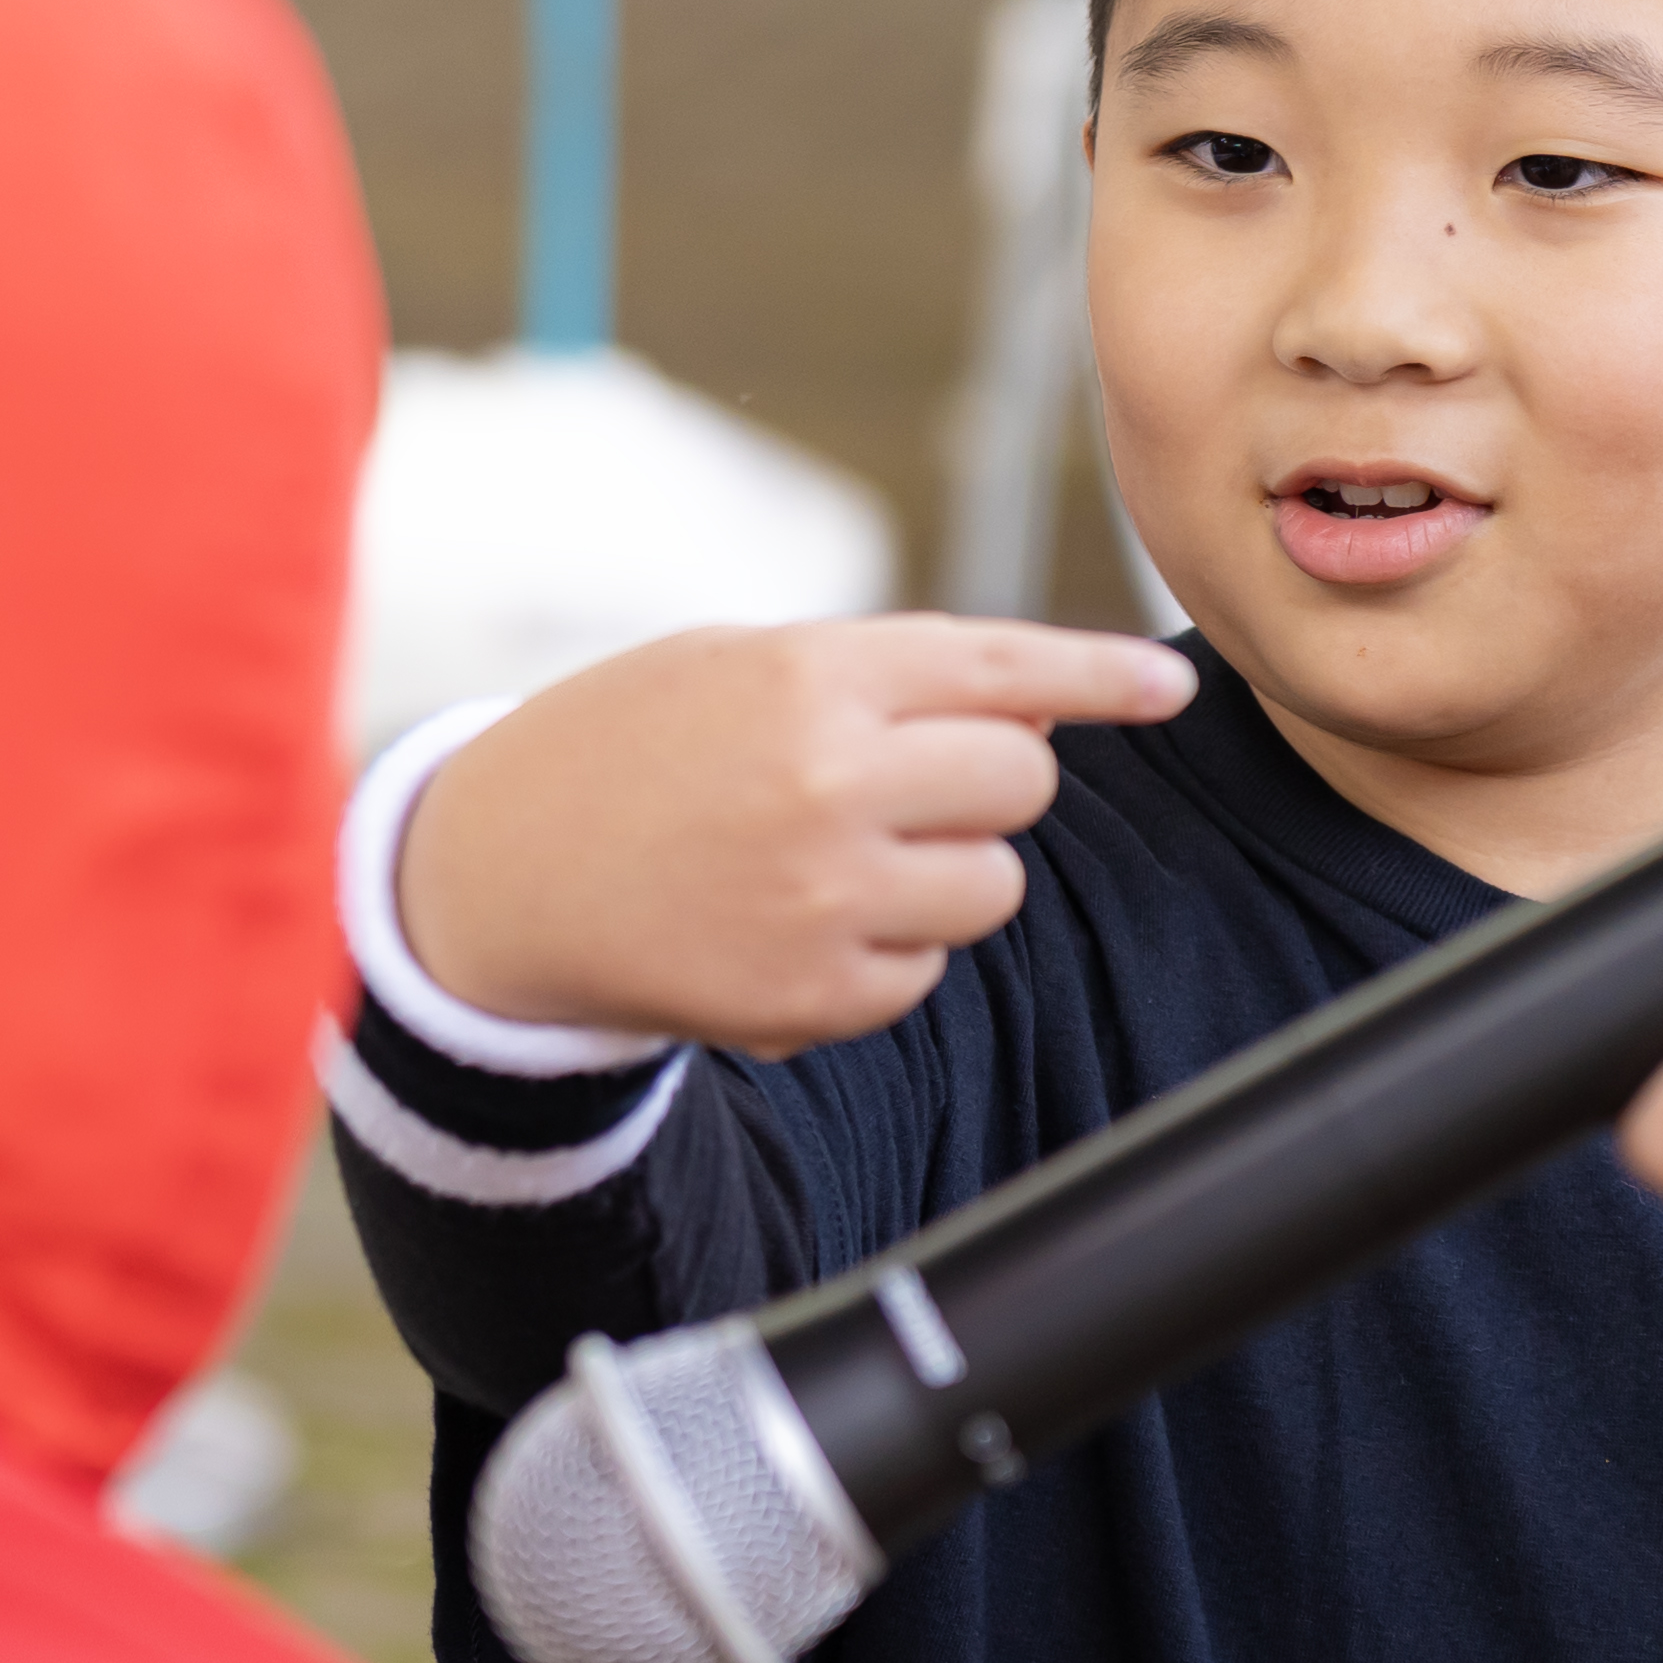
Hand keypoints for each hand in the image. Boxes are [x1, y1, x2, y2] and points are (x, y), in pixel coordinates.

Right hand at [403, 616, 1199, 1057]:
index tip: (1172, 686)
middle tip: (897, 785)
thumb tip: (1042, 724)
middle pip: (1023, 782)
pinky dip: (879, 956)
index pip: (1005, 667)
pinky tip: (782, 927)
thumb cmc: (626, 749)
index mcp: (812, 671)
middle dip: (983, 783)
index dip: (1105, 677)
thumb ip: (884, 678)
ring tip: (822, 861)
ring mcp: (825, 895)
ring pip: (991, 886)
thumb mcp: (737, 663)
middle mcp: (831, 778)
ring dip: (937, 875)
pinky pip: (921, 974)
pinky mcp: (812, 998)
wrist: (490, 879)